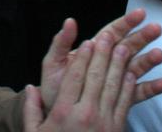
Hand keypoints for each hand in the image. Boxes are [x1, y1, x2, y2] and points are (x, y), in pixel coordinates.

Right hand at [22, 36, 144, 131]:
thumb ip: (31, 110)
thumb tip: (30, 88)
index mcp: (63, 113)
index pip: (75, 78)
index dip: (83, 58)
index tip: (88, 42)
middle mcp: (85, 115)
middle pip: (96, 77)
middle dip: (103, 54)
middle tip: (107, 37)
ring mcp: (104, 123)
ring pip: (114, 87)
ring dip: (119, 65)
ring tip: (123, 47)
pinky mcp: (117, 130)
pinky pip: (125, 103)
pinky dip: (129, 86)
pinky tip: (131, 73)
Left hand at [40, 10, 161, 111]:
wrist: (56, 112)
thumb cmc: (54, 86)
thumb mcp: (54, 62)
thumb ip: (62, 42)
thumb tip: (70, 21)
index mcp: (93, 50)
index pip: (112, 32)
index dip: (126, 22)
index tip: (140, 13)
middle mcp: (108, 62)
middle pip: (128, 46)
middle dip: (142, 37)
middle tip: (157, 29)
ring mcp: (115, 80)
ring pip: (136, 67)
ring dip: (148, 60)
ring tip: (160, 55)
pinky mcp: (120, 98)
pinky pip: (138, 92)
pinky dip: (152, 87)